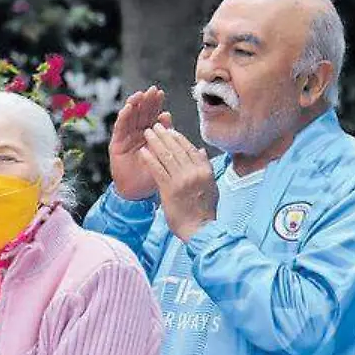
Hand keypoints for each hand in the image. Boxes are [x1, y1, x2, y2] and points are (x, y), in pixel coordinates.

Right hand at [108, 87, 173, 200]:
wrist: (137, 191)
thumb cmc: (152, 173)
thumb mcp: (162, 153)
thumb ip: (165, 135)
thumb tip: (168, 116)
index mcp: (150, 135)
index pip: (153, 115)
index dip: (156, 104)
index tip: (161, 93)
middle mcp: (137, 133)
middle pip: (141, 113)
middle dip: (146, 101)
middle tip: (151, 90)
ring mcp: (126, 138)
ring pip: (130, 118)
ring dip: (134, 105)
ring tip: (139, 95)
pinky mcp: (116, 144)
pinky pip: (120, 128)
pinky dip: (123, 117)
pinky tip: (128, 108)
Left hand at [138, 125, 218, 240]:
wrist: (199, 228)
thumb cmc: (204, 210)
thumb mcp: (211, 186)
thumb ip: (205, 167)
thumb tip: (200, 151)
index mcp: (205, 171)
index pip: (190, 148)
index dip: (178, 138)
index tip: (170, 130)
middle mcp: (194, 172)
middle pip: (177, 148)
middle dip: (164, 135)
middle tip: (155, 126)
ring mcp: (181, 180)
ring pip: (166, 156)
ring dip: (155, 142)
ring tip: (148, 133)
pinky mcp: (169, 189)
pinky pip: (158, 169)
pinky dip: (150, 159)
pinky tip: (143, 151)